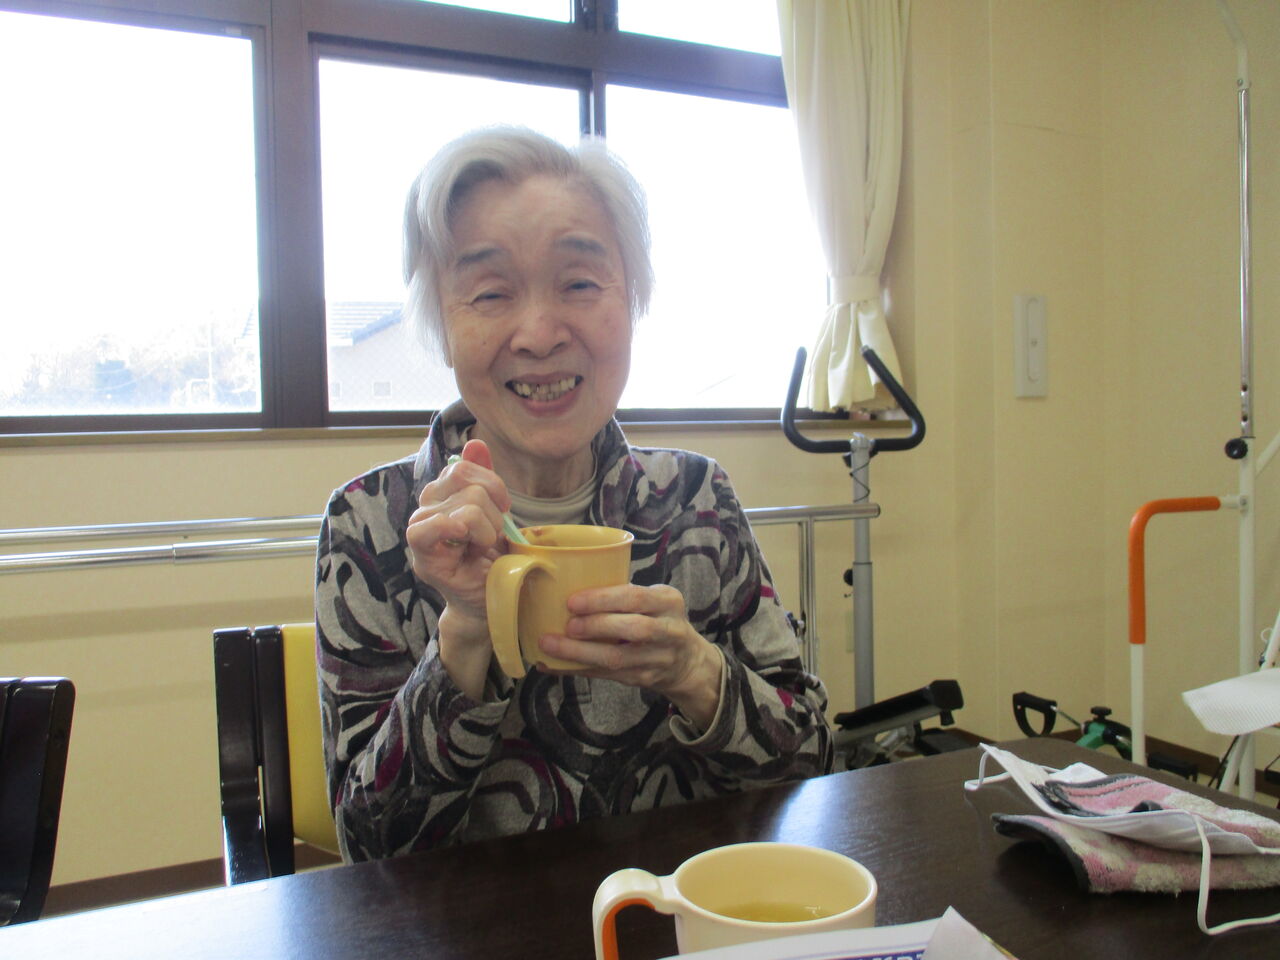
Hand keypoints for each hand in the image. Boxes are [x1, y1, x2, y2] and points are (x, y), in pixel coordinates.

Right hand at [406, 440, 510, 697]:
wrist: (492, 601)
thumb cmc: (492, 558)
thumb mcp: (494, 512)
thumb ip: (483, 478)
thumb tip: (476, 443)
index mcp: (441, 495)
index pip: (462, 466)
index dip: (491, 484)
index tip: (502, 509)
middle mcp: (425, 508)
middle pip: (467, 482)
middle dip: (493, 511)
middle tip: (491, 537)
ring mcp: (420, 531)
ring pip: (466, 504)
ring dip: (487, 530)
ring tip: (483, 548)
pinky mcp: (423, 557)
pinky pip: (434, 526)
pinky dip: (464, 532)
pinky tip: (472, 548)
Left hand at [538, 584, 724, 729]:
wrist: (686, 661)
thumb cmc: (658, 620)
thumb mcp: (654, 601)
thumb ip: (624, 595)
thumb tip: (566, 587)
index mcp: (668, 601)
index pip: (636, 597)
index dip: (603, 599)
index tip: (573, 601)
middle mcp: (669, 630)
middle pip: (633, 629)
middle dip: (595, 626)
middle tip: (567, 625)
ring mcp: (658, 659)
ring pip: (618, 658)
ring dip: (581, 652)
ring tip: (552, 645)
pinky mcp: (644, 679)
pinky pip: (607, 675)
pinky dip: (579, 668)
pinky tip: (557, 664)